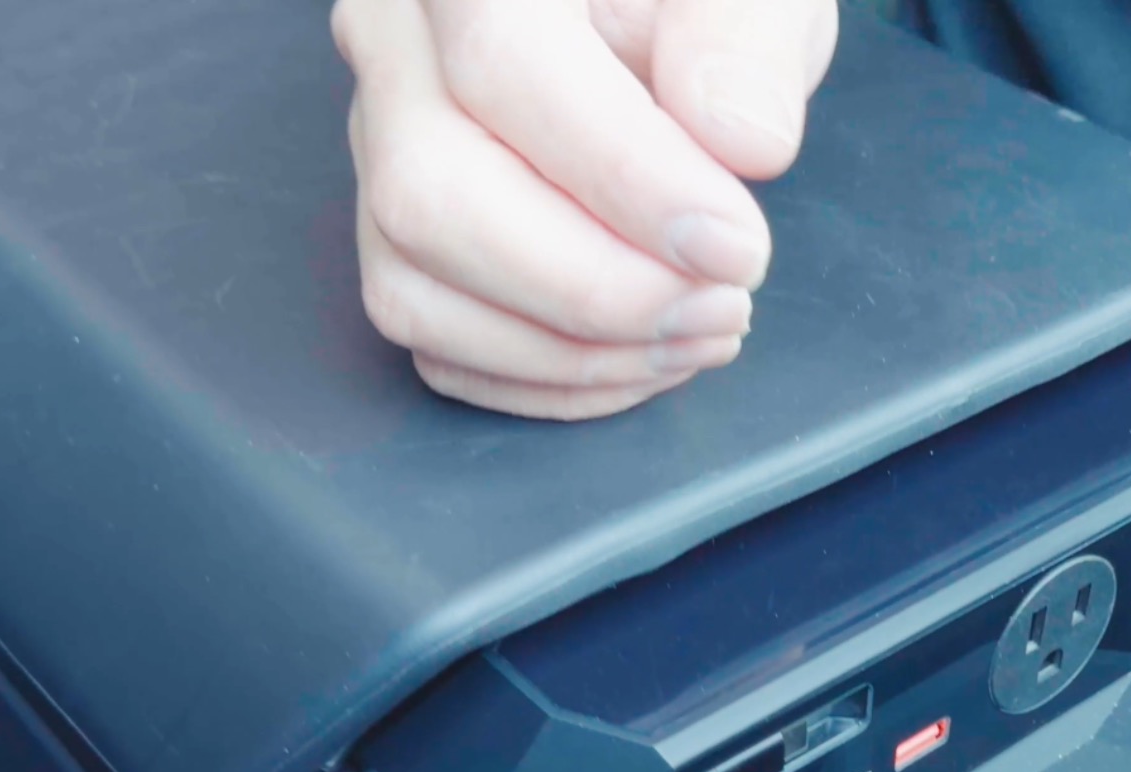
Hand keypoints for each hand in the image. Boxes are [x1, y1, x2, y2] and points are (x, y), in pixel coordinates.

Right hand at [331, 0, 837, 418]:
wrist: (669, 26)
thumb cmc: (704, 8)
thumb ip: (750, 42)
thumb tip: (739, 137)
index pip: (505, 64)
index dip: (624, 177)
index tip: (733, 247)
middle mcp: (394, 41)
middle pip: (432, 193)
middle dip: (595, 287)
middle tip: (727, 301)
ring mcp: (381, 143)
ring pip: (415, 285)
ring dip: (574, 349)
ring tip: (704, 328)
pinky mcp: (398, 231)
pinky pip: (434, 338)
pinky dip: (548, 377)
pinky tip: (645, 357)